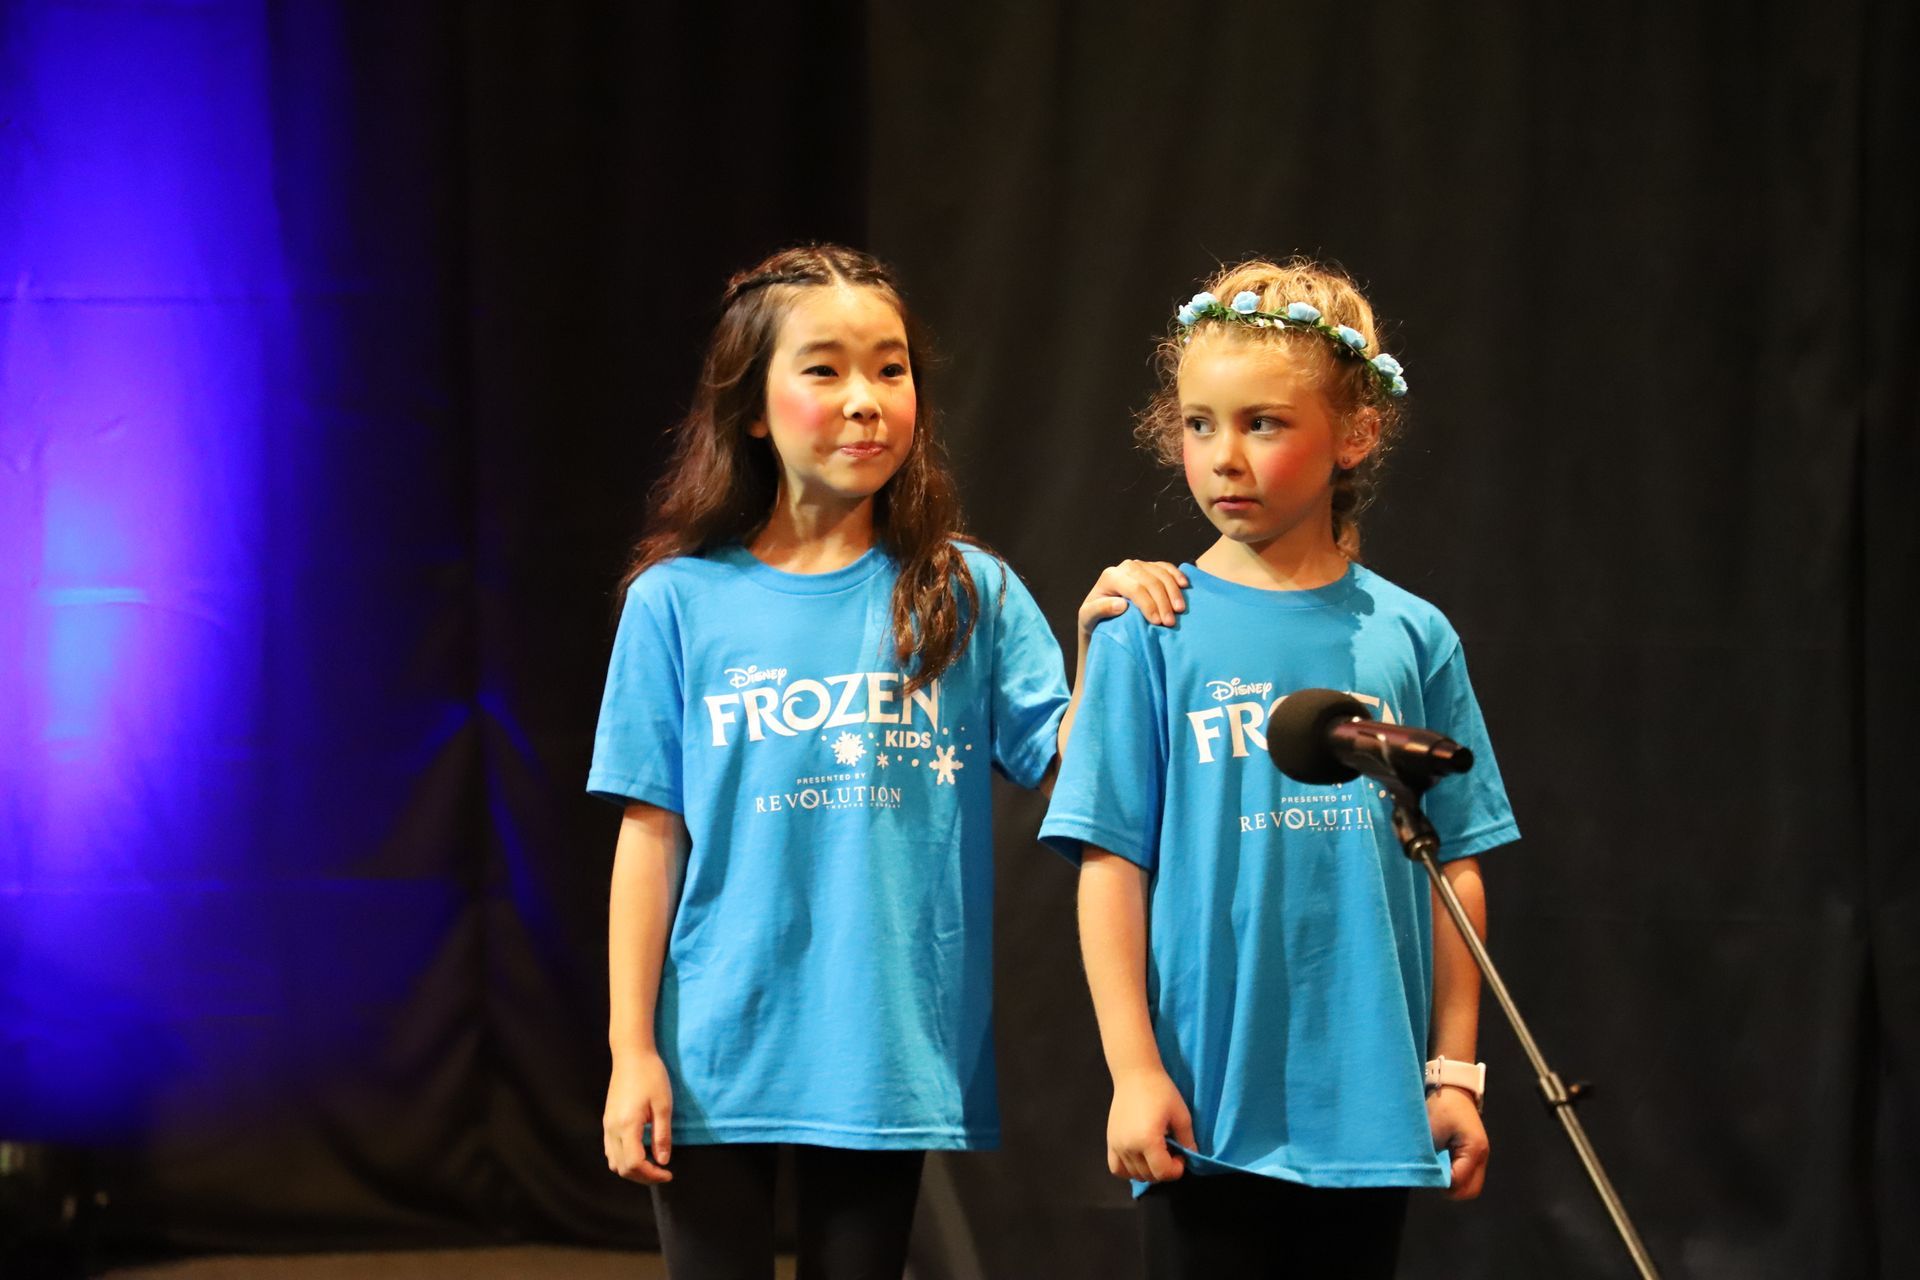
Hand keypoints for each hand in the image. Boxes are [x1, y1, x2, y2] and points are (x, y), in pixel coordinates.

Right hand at [604, 1050, 673, 1182]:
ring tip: (651, 1166)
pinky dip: (623, 1159)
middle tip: (661, 1173)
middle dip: (642, 1176)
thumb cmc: (651, 1076)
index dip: (651, 1175)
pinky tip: (639, 1152)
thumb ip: (662, 1136)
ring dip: (631, 1169)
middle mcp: (612, 1129)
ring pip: (613, 1161)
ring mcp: (607, 1126)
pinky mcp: (607, 1121)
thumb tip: (663, 1161)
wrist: (631, 1055)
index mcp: (627, 1126)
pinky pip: (610, 1150)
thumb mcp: (663, 1106)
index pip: (634, 1164)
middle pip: (622, 1168)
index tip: (668, 1173)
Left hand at [1079, 560, 1187, 634]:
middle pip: (1150, 580)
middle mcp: (1125, 567)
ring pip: (1161, 573)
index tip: (1157, 622)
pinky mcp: (1150, 568)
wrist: (1101, 616)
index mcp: (1110, 576)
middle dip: (1163, 601)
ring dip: (1173, 591)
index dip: (1148, 604)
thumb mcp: (1088, 618)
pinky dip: (1177, 575)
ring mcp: (1139, 565)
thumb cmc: (1094, 619)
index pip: (1134, 588)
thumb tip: (1122, 605)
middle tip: (1171, 622)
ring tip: (1180, 610)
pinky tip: (1185, 586)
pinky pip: (1166, 567)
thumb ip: (1101, 610)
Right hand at [1107, 1067, 1196, 1182]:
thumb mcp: (1181, 1115)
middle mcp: (1129, 1147)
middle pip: (1149, 1175)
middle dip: (1164, 1170)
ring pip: (1134, 1174)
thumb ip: (1187, 1140)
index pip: (1163, 1172)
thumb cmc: (1160, 1091)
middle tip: (1171, 1153)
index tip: (1181, 1156)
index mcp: (1147, 1140)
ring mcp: (1117, 1145)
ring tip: (1156, 1153)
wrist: (1135, 1074)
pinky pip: (1116, 1168)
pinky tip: (1139, 1158)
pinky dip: (1128, 1170)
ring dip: (1149, 1170)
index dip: (1176, 1170)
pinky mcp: (1110, 1141)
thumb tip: (1191, 1157)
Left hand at [1427, 1086, 1487, 1198]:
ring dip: (1455, 1184)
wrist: (1451, 1087)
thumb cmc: (1441, 1107)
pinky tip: (1444, 1165)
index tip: (1428, 1176)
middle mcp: (1482, 1156)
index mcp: (1474, 1151)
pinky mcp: (1476, 1152)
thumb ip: (1431, 1158)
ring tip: (1438, 1171)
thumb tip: (1429, 1178)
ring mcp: (1482, 1155)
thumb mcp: (1431, 1133)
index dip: (1442, 1184)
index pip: (1459, 1184)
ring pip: (1472, 1185)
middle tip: (1434, 1177)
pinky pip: (1470, 1174)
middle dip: (1451, 1190)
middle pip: (1470, 1191)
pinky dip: (1457, 1175)